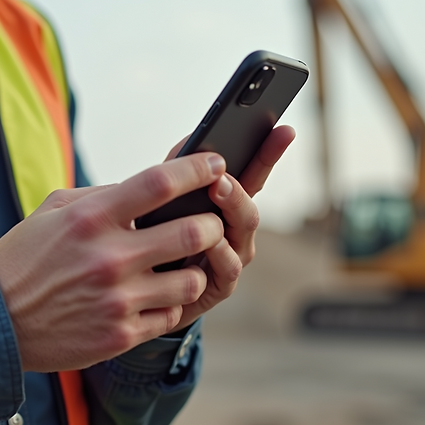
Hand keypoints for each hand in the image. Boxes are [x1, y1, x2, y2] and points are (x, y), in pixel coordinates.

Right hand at [0, 153, 228, 372]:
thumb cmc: (24, 259)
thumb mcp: (52, 212)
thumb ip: (102, 196)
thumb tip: (149, 187)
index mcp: (91, 218)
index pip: (160, 183)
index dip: (197, 168)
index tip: (217, 164)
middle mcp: (109, 258)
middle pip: (192, 232)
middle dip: (211, 224)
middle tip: (210, 223)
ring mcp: (118, 300)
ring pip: (191, 280)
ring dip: (195, 270)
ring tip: (184, 265)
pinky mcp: (121, 335)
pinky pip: (171, 316)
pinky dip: (170, 304)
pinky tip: (156, 297)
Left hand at [165, 125, 296, 330]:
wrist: (140, 295)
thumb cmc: (154, 241)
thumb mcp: (163, 200)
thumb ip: (178, 169)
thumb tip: (196, 136)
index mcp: (224, 204)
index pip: (253, 172)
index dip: (269, 151)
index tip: (285, 129)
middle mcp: (235, 229)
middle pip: (250, 199)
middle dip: (246, 179)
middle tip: (226, 165)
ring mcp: (231, 256)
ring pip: (245, 228)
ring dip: (234, 206)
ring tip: (219, 188)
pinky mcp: (220, 285)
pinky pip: (229, 266)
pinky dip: (221, 252)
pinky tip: (212, 240)